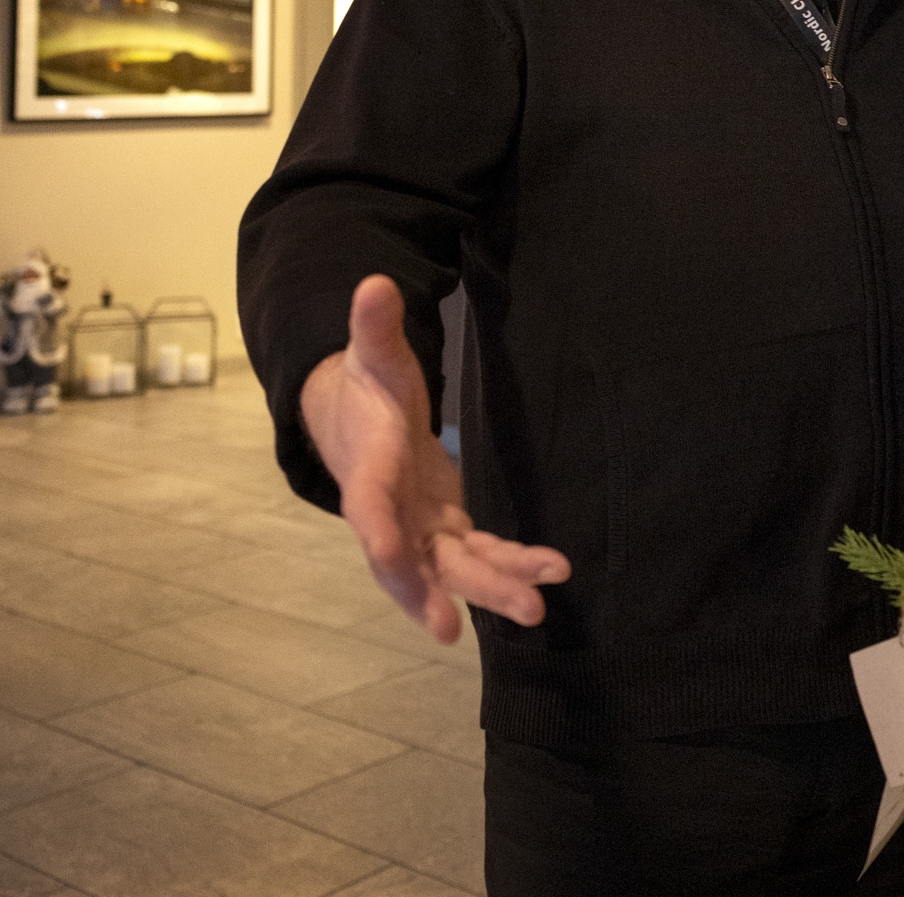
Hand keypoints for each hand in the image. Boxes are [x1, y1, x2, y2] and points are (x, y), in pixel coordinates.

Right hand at [299, 274, 569, 642]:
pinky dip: (507, 569)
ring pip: (450, 569)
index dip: (375, 530)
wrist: (357, 421)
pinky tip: (546, 577)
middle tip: (471, 621)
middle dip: (443, 589)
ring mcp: (416, 528)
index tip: (387, 555)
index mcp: (367, 467)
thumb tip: (374, 282)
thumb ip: (374, 325)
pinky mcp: (444, 529)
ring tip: (537, 608)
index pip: (366, 504)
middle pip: (412, 560)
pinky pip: (476, 556)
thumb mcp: (372, 352)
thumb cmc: (366, 385)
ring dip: (491, 588)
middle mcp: (389, 512)